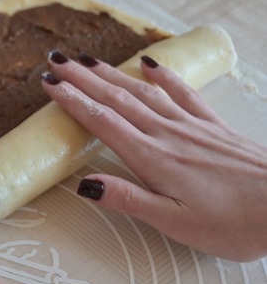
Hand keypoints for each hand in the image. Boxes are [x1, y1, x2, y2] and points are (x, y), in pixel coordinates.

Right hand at [41, 51, 266, 261]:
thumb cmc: (234, 223)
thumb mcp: (175, 223)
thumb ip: (129, 200)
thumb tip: (85, 185)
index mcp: (153, 158)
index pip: (103, 122)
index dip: (73, 101)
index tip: (50, 83)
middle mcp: (167, 134)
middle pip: (117, 99)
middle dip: (83, 79)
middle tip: (56, 60)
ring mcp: (191, 126)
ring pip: (143, 92)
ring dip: (112, 74)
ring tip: (87, 60)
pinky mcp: (211, 127)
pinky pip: (182, 93)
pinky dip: (163, 77)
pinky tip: (150, 65)